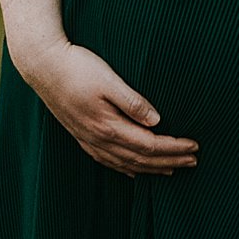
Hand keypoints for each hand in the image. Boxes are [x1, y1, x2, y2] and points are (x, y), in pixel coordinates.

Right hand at [12, 39, 198, 175]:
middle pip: (141, 159)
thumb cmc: (78, 68)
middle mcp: (99, 139)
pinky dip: (126, 168)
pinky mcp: (82, 136)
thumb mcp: (109, 80)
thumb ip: (133, 102)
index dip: (174, 147)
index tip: (195, 146)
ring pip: (126, 164)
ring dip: (151, 169)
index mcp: (109, 126)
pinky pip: (108, 161)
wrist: (43, 67)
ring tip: (172, 170)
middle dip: (170, 161)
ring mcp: (89, 140)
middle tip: (193, 162)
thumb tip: (157, 121)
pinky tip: (134, 171)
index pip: (150, 145)